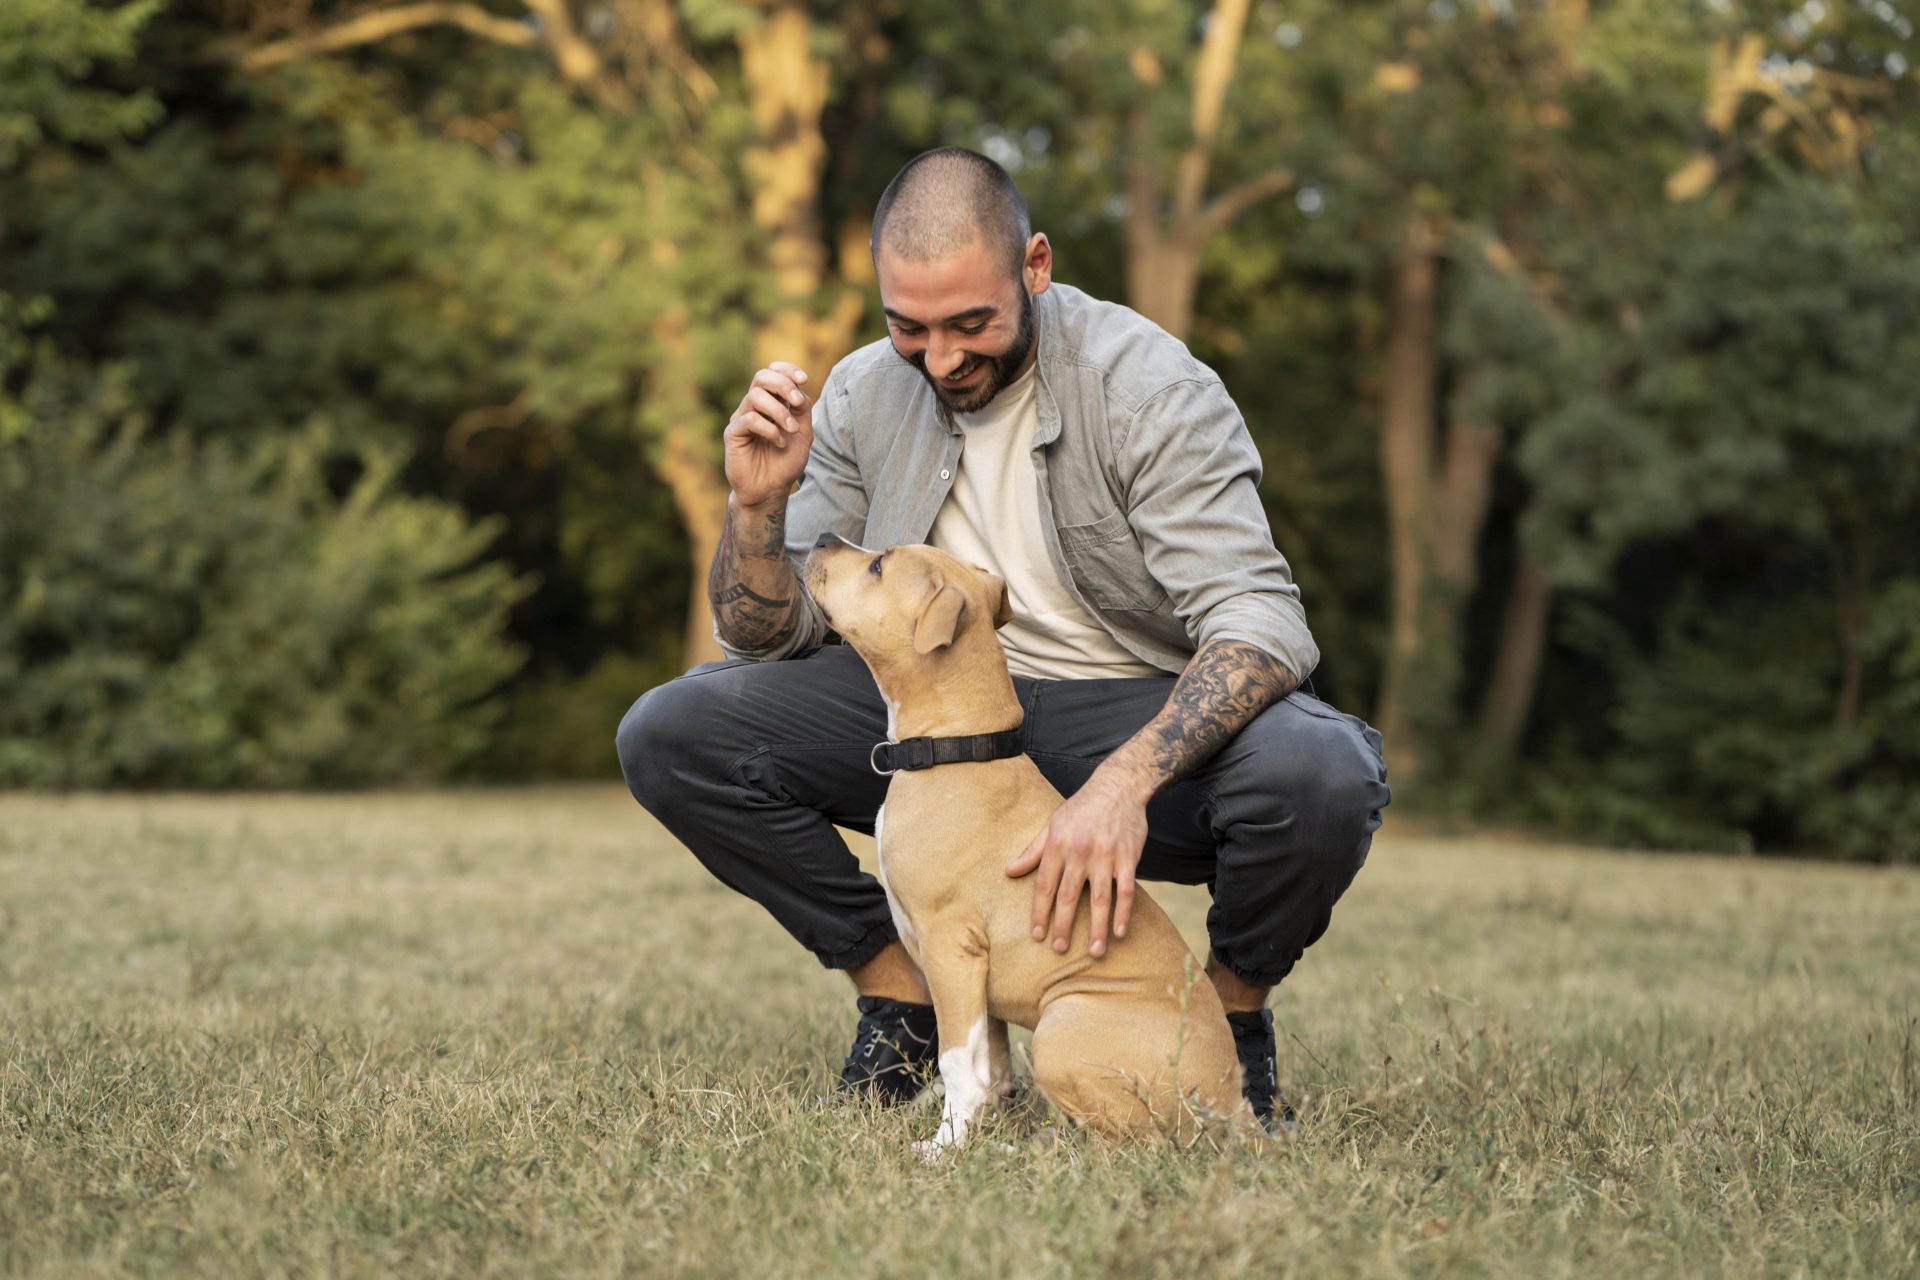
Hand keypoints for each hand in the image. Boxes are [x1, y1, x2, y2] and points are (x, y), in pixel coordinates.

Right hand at [724, 362, 813, 508]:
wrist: (770, 490)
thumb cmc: (785, 463)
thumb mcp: (803, 434)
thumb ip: (802, 410)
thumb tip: (800, 389)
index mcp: (771, 403)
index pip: (772, 372)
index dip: (787, 370)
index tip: (804, 379)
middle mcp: (754, 407)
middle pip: (761, 377)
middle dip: (783, 384)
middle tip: (797, 403)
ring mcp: (742, 418)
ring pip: (755, 396)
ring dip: (779, 411)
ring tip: (791, 430)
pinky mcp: (733, 433)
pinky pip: (749, 419)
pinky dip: (768, 428)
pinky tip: (778, 443)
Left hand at [1005, 772, 1148, 958]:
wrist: (1119, 786)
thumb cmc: (1081, 808)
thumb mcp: (1053, 823)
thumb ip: (1032, 850)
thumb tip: (1009, 872)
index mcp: (1058, 844)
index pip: (1045, 885)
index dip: (1040, 912)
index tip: (1036, 935)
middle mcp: (1080, 851)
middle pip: (1069, 895)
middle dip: (1062, 925)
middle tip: (1058, 949)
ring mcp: (1106, 855)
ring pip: (1100, 898)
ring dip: (1096, 927)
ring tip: (1093, 952)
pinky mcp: (1129, 856)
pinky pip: (1126, 890)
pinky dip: (1123, 912)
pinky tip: (1120, 931)